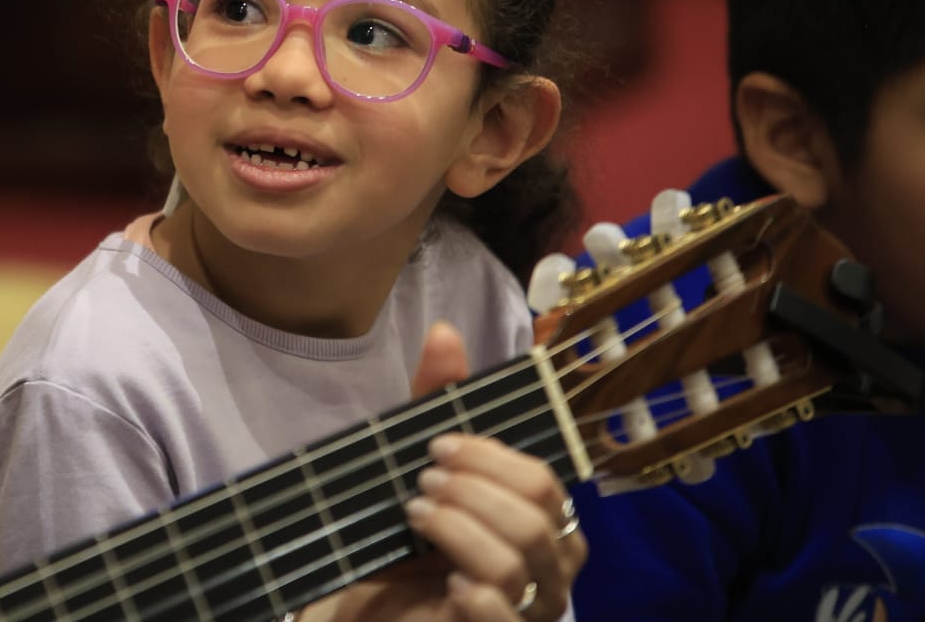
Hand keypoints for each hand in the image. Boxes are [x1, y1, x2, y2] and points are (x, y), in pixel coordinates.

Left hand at [297, 325, 586, 620]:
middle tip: (423, 480)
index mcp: (546, 524)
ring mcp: (530, 612)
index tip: (437, 443)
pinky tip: (445, 578)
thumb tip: (444, 331)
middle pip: (537, 515)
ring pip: (517, 558)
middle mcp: (551, 571)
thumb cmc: (409, 543)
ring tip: (417, 514)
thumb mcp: (422, 466)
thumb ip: (438, 404)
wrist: (373, 613)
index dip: (490, 457)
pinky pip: (502, 613)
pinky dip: (474, 590)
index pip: (542, 480)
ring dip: (459, 527)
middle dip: (473, 488)